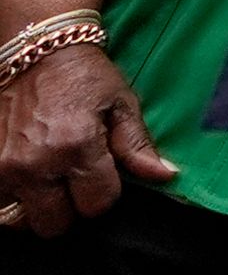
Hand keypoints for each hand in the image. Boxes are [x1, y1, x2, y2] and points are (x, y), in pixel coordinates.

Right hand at [0, 41, 173, 233]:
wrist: (35, 51)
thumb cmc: (83, 76)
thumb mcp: (121, 104)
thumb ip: (138, 146)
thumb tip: (164, 176)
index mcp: (76, 147)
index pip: (97, 205)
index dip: (105, 193)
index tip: (103, 175)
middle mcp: (35, 163)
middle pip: (57, 223)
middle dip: (71, 207)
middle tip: (74, 181)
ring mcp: (3, 166)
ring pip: (21, 221)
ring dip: (36, 208)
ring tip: (48, 183)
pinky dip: (11, 199)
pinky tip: (26, 180)